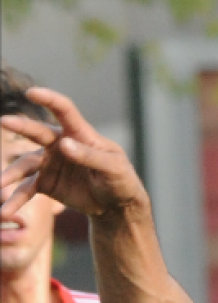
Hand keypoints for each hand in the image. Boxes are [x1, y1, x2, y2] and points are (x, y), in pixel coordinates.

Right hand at [1, 88, 145, 219]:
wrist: (117, 205)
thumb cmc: (121, 180)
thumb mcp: (113, 168)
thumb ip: (90, 156)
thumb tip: (63, 144)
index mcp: (81, 134)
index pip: (65, 111)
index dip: (49, 99)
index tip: (32, 92)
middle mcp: (61, 145)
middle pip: (38, 132)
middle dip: (22, 126)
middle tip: (5, 121)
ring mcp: (50, 163)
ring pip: (26, 165)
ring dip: (12, 174)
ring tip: (0, 184)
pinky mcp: (46, 183)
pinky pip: (26, 189)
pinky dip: (15, 199)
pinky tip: (6, 210)